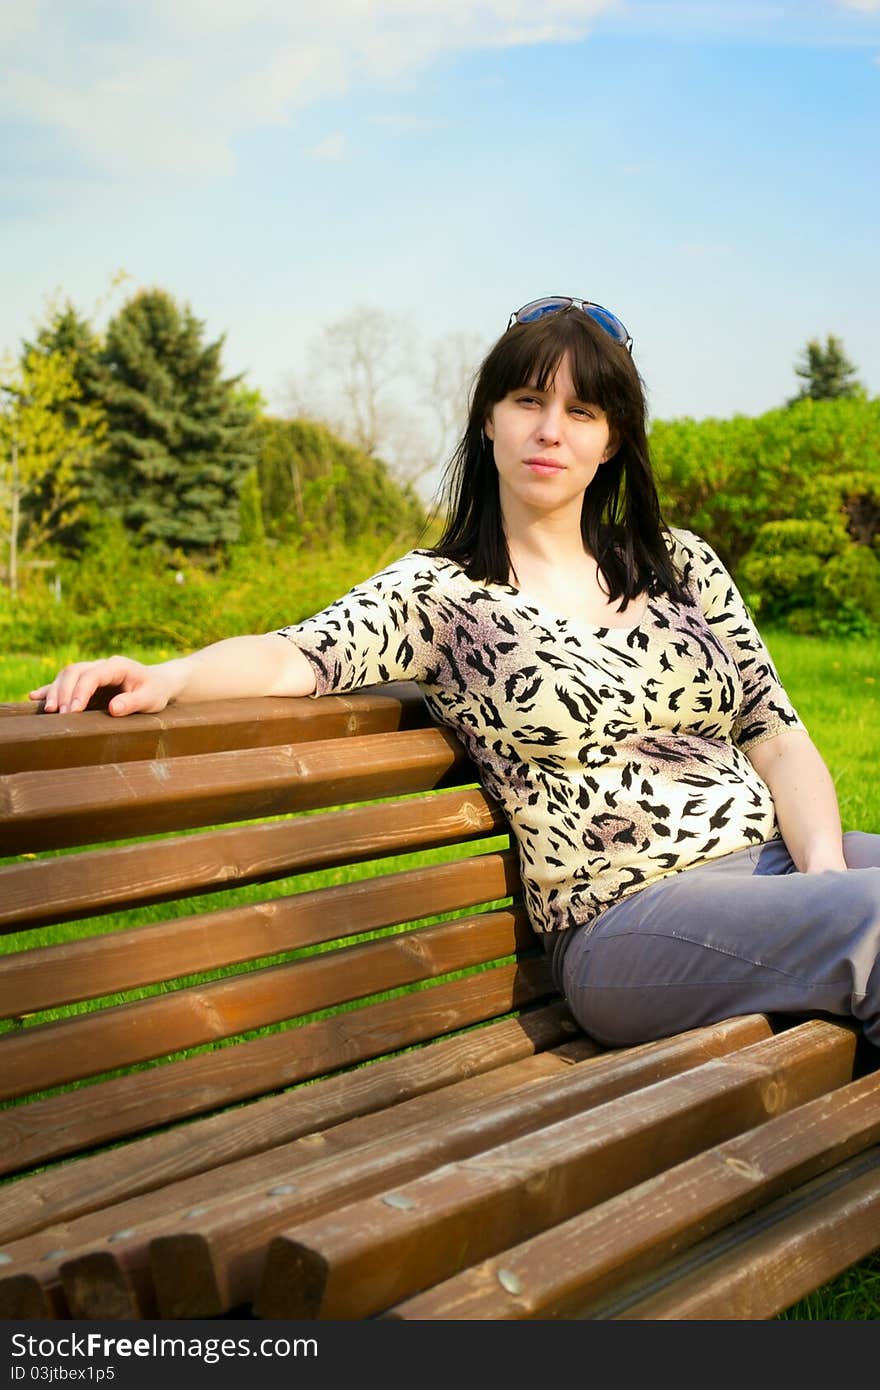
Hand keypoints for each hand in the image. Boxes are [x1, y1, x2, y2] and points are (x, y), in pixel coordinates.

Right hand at [28, 656, 180, 716]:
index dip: (80, 691)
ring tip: (48, 711)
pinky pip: (64, 681)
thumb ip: (133, 703)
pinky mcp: (86, 680)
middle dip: (64, 692)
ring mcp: (92, 670)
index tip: (73, 711)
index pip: (93, 675)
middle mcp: (101, 665)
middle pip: (74, 672)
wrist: (157, 683)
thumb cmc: (154, 692)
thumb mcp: (150, 699)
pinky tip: (35, 697)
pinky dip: (50, 689)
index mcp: (117, 666)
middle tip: (60, 715)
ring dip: (55, 691)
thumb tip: (113, 709)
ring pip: (66, 674)